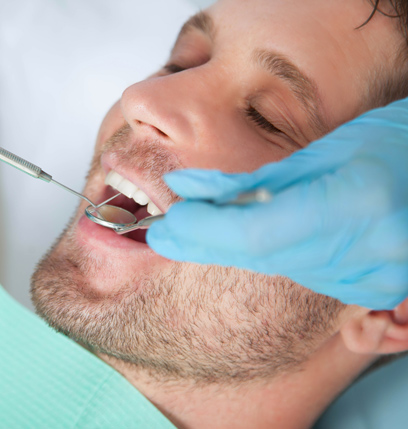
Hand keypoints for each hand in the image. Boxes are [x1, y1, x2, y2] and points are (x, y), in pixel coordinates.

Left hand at [147, 97, 407, 309]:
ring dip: (230, 249)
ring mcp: (367, 281)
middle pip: (257, 257)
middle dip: (203, 244)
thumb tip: (186, 189)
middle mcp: (364, 255)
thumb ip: (251, 181)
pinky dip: (265, 254)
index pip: (255, 234)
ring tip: (196, 229)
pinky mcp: (363, 291)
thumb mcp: (322, 151)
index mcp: (356, 206)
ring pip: (271, 267)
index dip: (203, 232)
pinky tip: (247, 235)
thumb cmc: (394, 146)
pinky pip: (295, 272)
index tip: (166, 227)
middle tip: (163, 235)